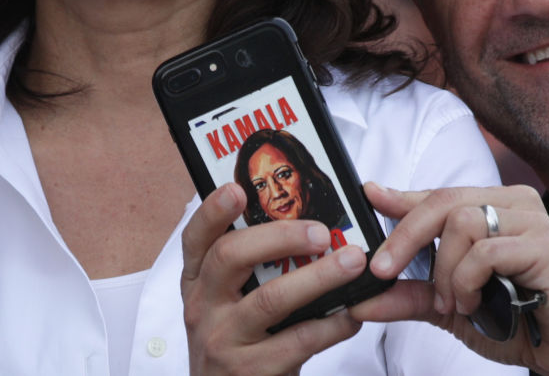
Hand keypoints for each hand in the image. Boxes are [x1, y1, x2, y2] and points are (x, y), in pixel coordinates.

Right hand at [181, 183, 366, 375]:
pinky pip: (298, 340)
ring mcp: (224, 340)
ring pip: (271, 299)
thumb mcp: (227, 303)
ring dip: (318, 277)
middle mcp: (203, 307)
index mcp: (198, 282)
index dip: (213, 211)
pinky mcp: (251, 370)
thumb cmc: (237, 342)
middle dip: (280, 237)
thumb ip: (251, 267)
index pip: (196, 238)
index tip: (237, 189)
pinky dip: (331, 324)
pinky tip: (352, 313)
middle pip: (231, 257)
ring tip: (353, 261)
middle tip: (321, 231)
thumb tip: (306, 224)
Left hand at [349, 183, 548, 374]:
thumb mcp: (452, 307)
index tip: (369, 196)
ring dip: (445, 270)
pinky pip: (486, 251)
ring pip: (462, 222)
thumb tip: (364, 295)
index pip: (438, 195)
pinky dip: (468, 281)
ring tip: (454, 303)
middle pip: (444, 201)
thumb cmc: (522, 321)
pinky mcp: (545, 247)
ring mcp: (532, 222)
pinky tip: (474, 304)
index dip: (400, 198)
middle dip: (405, 237)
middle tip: (383, 270)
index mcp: (493, 207)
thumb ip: (411, 295)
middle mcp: (513, 205)